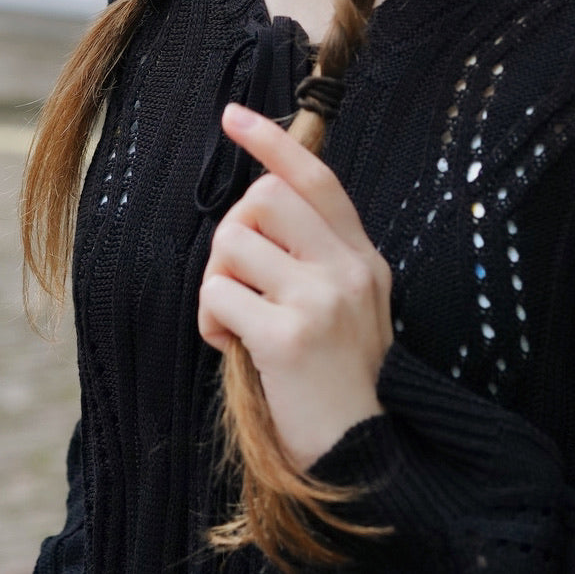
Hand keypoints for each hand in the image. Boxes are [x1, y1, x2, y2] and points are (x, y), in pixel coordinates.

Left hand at [198, 102, 393, 471]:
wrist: (363, 458)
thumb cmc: (339, 382)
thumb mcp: (348, 305)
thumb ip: (316, 256)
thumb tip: (256, 206)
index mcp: (363, 256)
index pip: (316, 178)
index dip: (272, 142)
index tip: (234, 116)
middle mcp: (348, 267)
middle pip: (265, 197)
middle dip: (233, 229)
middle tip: (237, 275)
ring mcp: (321, 299)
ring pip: (232, 242)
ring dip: (217, 280)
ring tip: (234, 319)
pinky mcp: (289, 336)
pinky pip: (218, 295)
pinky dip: (210, 320)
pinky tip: (231, 346)